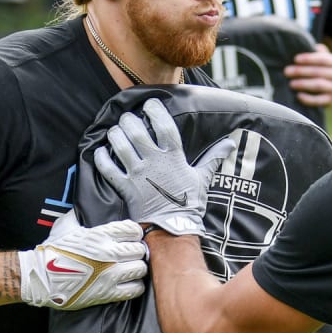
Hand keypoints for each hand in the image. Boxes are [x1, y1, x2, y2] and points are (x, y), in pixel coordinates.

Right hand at [17, 211, 147, 309]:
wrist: (41, 277)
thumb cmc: (52, 251)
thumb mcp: (66, 226)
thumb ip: (80, 216)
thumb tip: (84, 209)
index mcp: (101, 235)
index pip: (133, 229)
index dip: (134, 233)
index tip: (132, 237)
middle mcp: (109, 253)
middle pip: (139, 249)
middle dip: (137, 251)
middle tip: (131, 255)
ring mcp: (110, 274)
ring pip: (140, 269)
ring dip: (137, 268)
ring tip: (131, 269)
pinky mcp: (107, 292)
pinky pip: (134, 289)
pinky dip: (135, 286)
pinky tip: (130, 283)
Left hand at [93, 98, 235, 235]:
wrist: (173, 229)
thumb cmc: (189, 203)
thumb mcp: (202, 178)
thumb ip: (214, 157)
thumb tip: (230, 143)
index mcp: (173, 157)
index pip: (163, 125)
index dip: (155, 111)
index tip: (150, 103)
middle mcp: (153, 162)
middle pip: (136, 132)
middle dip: (129, 120)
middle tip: (127, 118)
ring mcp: (137, 175)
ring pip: (120, 146)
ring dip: (115, 135)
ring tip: (115, 130)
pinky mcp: (125, 188)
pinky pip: (108, 169)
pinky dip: (102, 158)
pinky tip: (101, 151)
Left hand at [284, 45, 331, 108]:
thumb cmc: (327, 69)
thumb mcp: (327, 58)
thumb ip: (318, 52)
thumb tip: (304, 45)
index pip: (323, 59)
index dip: (308, 59)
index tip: (295, 59)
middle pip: (319, 72)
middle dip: (301, 71)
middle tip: (287, 71)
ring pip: (319, 85)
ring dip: (303, 84)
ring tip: (291, 83)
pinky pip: (319, 100)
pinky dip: (308, 98)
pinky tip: (298, 95)